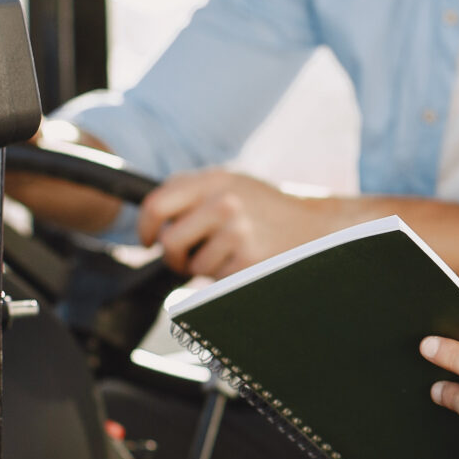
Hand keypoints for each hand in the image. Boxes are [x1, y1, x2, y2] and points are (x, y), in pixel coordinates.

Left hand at [136, 168, 327, 277]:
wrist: (313, 225)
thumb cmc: (264, 207)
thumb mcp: (231, 182)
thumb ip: (191, 190)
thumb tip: (149, 212)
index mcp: (214, 179)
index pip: (157, 204)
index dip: (145, 228)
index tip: (147, 241)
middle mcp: (224, 202)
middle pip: (170, 241)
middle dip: (173, 257)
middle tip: (184, 259)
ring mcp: (238, 231)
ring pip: (193, 266)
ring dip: (203, 268)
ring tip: (227, 254)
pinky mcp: (249, 259)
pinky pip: (216, 279)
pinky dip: (224, 276)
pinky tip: (243, 261)